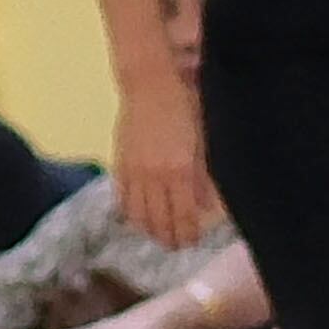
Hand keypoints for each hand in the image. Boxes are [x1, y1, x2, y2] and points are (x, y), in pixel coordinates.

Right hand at [113, 74, 215, 251]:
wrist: (149, 82)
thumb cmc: (185, 104)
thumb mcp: (203, 139)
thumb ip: (204, 176)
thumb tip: (209, 207)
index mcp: (179, 169)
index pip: (183, 214)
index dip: (187, 232)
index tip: (190, 243)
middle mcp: (154, 174)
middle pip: (159, 217)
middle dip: (168, 235)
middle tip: (175, 246)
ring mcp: (133, 169)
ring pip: (137, 211)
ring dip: (147, 227)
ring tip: (155, 236)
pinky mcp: (120, 161)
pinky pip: (121, 194)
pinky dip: (127, 209)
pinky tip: (134, 217)